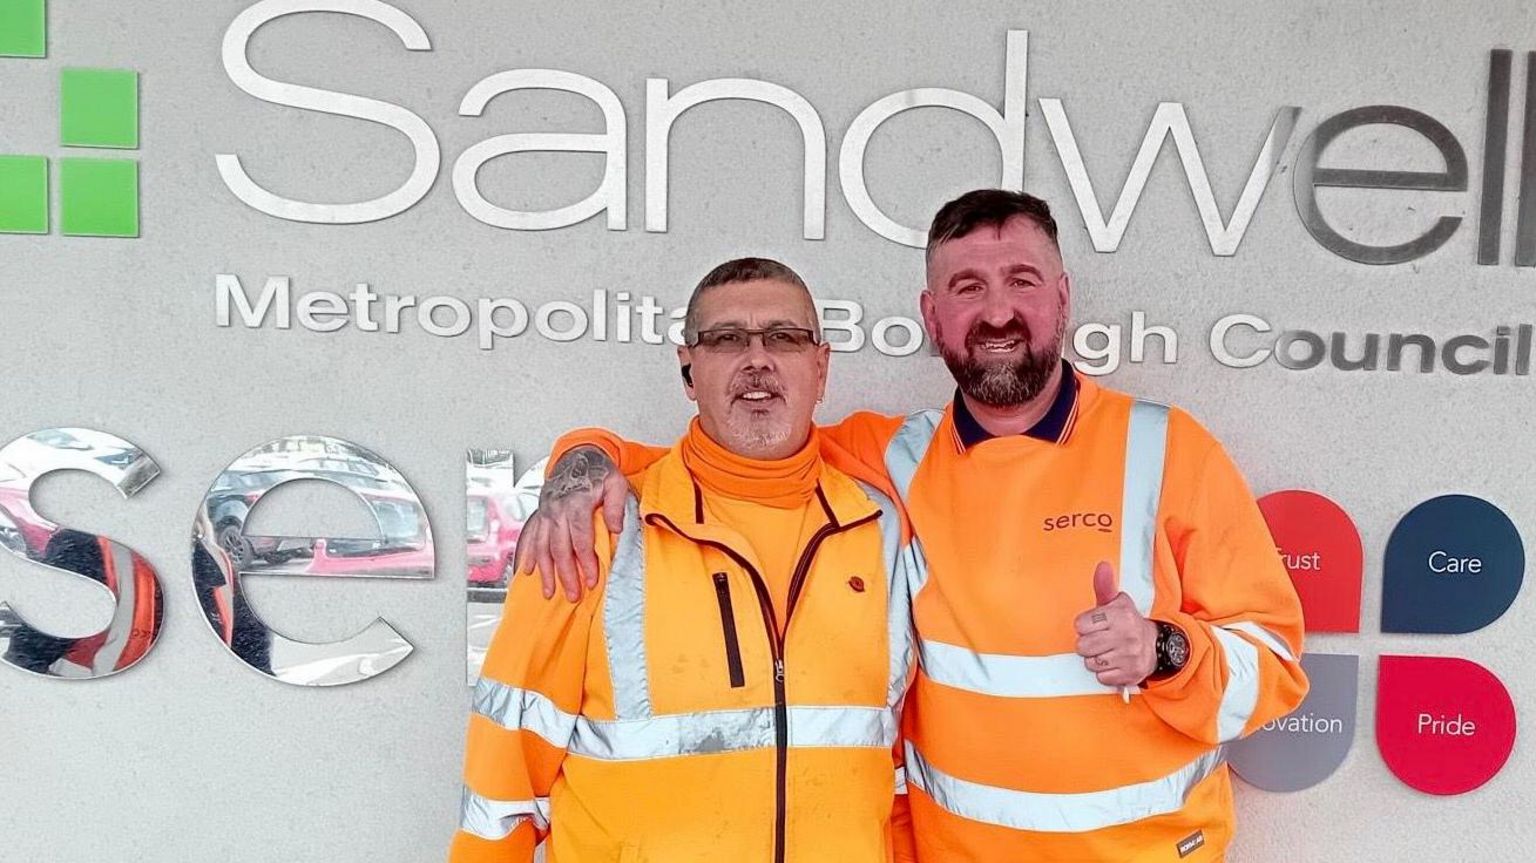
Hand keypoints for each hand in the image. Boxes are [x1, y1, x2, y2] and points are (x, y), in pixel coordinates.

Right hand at [514, 446, 629, 600]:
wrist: (577, 456)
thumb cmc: (598, 471)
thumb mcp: (616, 483)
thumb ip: (616, 505)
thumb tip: (616, 528)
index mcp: (576, 503)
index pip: (581, 540)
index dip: (587, 563)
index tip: (593, 580)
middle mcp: (557, 510)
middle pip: (560, 549)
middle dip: (566, 575)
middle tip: (574, 595)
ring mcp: (546, 512)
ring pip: (543, 547)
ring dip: (546, 572)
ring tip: (550, 592)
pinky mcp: (541, 514)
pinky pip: (531, 537)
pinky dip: (529, 555)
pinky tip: (528, 571)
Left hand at [1073, 561, 1157, 687]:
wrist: (1155, 646)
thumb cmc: (1127, 623)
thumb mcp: (1117, 603)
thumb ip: (1105, 586)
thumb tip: (1102, 565)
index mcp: (1121, 616)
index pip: (1080, 625)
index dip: (1084, 626)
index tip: (1094, 625)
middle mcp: (1127, 636)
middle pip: (1082, 646)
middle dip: (1087, 644)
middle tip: (1099, 640)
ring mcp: (1129, 657)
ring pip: (1090, 663)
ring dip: (1095, 659)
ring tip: (1107, 651)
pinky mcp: (1130, 675)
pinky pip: (1101, 678)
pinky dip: (1105, 673)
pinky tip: (1114, 663)